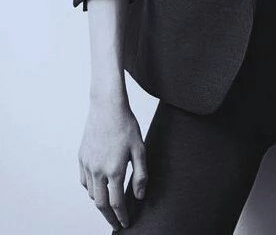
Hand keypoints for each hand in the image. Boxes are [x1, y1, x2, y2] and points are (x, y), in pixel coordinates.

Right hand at [78, 96, 146, 229]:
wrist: (107, 106)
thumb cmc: (126, 126)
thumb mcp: (140, 149)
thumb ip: (141, 174)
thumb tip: (139, 195)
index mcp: (114, 170)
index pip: (117, 202)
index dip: (122, 216)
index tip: (126, 223)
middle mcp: (98, 170)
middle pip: (101, 203)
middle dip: (109, 217)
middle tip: (116, 223)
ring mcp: (87, 164)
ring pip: (91, 193)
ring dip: (100, 203)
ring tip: (109, 206)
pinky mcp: (81, 157)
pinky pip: (84, 181)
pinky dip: (90, 189)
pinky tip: (98, 188)